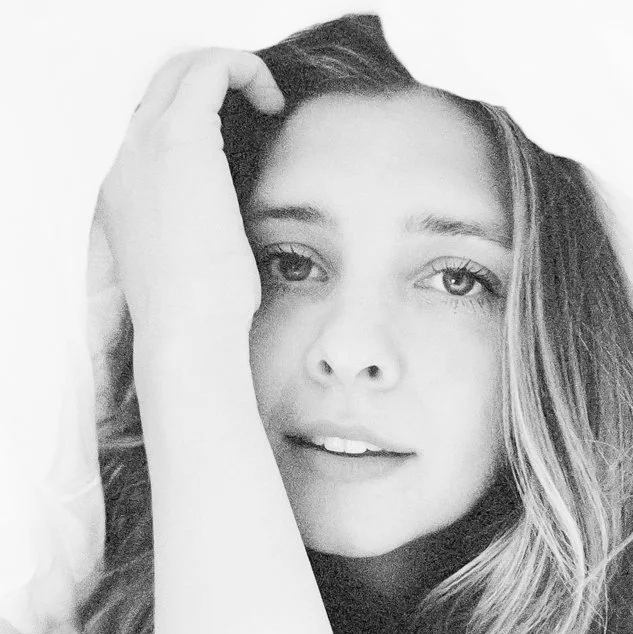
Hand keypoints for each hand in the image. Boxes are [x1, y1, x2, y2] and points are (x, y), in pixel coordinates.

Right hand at [96, 48, 283, 375]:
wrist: (187, 331)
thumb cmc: (200, 313)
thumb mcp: (190, 262)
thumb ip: (197, 222)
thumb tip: (234, 213)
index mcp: (123, 189)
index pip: (150, 122)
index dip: (197, 112)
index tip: (239, 130)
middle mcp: (124, 159)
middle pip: (163, 84)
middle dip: (213, 83)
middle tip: (257, 105)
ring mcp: (145, 144)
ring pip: (184, 68)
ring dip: (231, 73)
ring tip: (269, 102)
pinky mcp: (180, 138)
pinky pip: (211, 68)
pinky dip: (244, 70)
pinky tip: (273, 102)